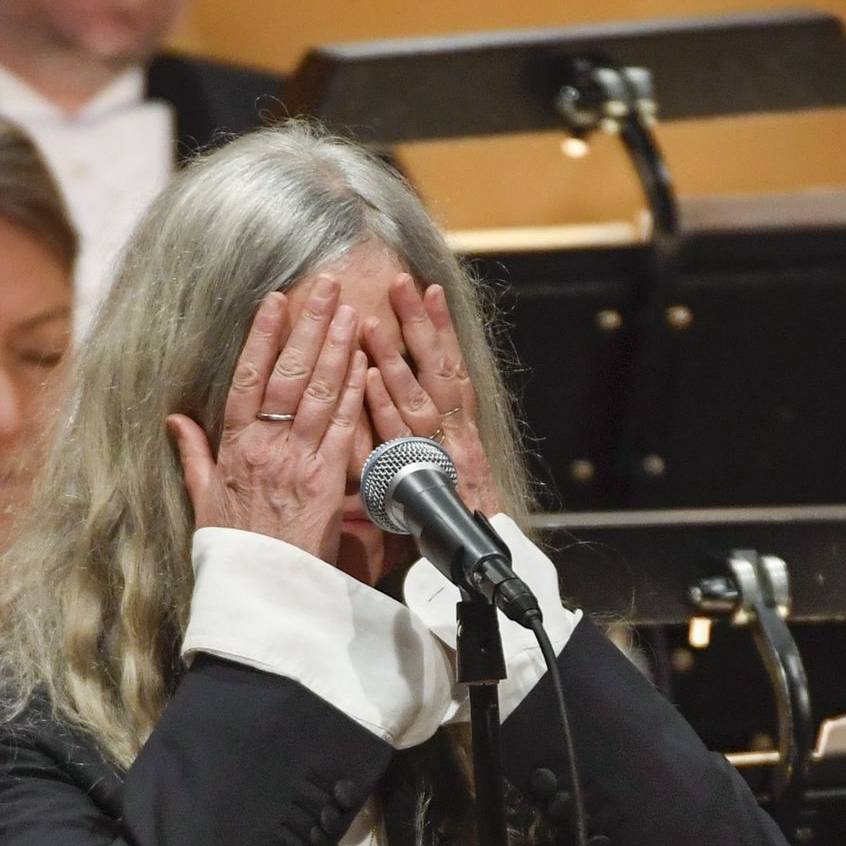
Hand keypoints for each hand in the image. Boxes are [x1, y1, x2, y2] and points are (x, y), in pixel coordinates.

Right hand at [168, 278, 367, 563]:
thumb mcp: (201, 500)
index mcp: (234, 448)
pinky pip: (343, 428)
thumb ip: (193, 455)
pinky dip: (354, 393)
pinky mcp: (327, 480)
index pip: (248, 378)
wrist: (259, 591)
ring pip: (319, 392)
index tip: (275, 300)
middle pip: (289, 374)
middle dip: (308, 326)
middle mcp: (266, 446)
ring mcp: (298, 461)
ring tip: (350, 309)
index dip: (263, 336)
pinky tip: (365, 363)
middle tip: (327, 285)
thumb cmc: (231, 551)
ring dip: (337, 347)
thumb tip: (174, 419)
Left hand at [360, 274, 500, 515]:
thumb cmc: (450, 521)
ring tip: (375, 318)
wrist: (476, 563)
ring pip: (417, 397)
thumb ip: (416, 439)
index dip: (438, 329)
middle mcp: (456, 436)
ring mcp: (442, 455)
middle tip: (403, 282)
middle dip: (419, 325)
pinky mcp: (425, 479)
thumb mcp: (437, 472)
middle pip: (436, 369)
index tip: (427, 290)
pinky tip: (369, 378)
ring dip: (396, 356)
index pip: (448, 368)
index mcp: (460, 431)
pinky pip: (400, 437)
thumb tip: (389, 399)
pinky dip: (385, 407)